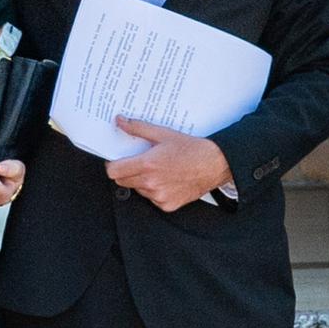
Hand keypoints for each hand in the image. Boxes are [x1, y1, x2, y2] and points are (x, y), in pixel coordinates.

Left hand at [104, 117, 232, 212]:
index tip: (116, 160)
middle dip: (125, 172)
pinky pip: (151, 199)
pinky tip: (166, 180)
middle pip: (122, 181)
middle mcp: (151, 183)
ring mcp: (160, 196)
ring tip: (156, 170)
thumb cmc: (191, 149)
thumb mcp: (163, 134)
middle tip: (138, 163)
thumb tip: (120, 121)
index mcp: (147, 165)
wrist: (216, 164)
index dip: (112, 165)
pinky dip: (154, 191)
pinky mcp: (168, 205)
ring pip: (137, 190)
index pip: (113, 172)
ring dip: (140, 181)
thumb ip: (138, 128)